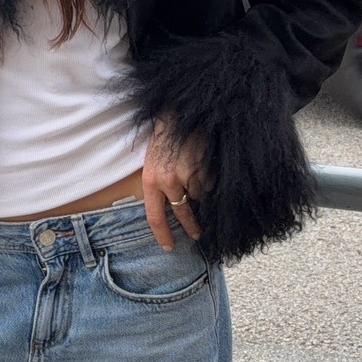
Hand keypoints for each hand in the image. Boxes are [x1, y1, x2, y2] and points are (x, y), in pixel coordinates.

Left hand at [143, 117, 207, 249]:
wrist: (179, 114)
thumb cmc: (164, 140)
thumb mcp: (151, 164)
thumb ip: (158, 186)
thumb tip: (170, 210)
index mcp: (151, 181)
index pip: (155, 217)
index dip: (162, 235)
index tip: (168, 247)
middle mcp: (169, 181)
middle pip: (182, 214)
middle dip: (192, 227)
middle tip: (197, 234)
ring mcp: (189, 175)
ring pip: (198, 197)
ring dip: (199, 192)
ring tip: (195, 173)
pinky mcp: (205, 168)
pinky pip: (210, 183)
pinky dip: (208, 179)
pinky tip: (203, 165)